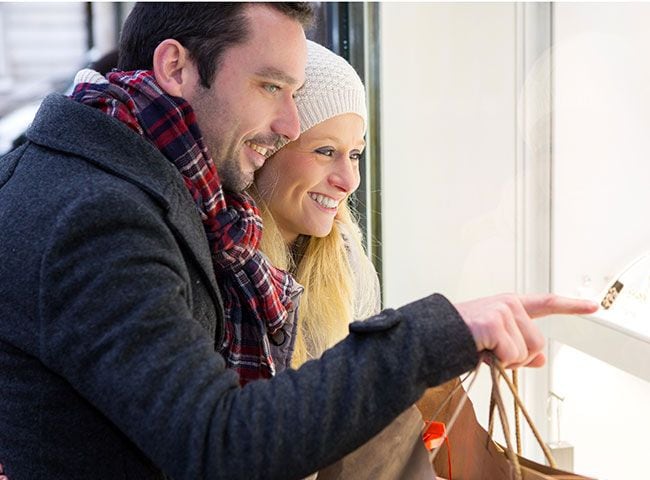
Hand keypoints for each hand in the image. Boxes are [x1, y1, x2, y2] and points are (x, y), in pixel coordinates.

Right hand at [454, 293, 597, 367]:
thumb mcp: (494, 342)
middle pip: (537, 342)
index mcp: (509, 306)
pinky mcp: (494, 322)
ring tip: (485, 351)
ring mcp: (502, 311)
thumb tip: (540, 358)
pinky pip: (511, 354)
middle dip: (519, 357)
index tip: (593, 306)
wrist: (434, 336)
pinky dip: (497, 361)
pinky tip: (481, 350)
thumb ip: (519, 347)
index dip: (571, 305)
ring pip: (525, 351)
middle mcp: (508, 305)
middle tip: (495, 355)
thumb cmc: (459, 338)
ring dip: (507, 360)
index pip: (545, 303)